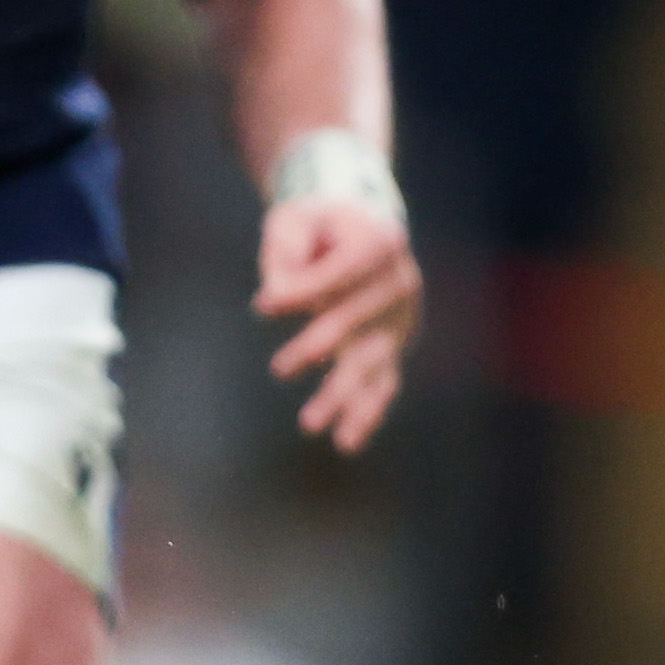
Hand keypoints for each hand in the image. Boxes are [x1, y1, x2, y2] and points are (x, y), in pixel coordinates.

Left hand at [256, 194, 418, 452]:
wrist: (358, 225)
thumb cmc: (317, 224)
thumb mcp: (294, 223)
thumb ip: (284, 258)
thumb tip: (274, 302)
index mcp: (380, 242)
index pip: (340, 275)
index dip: (302, 292)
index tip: (263, 306)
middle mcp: (400, 282)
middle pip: (357, 322)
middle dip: (317, 346)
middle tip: (279, 369)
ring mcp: (401, 318)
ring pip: (371, 361)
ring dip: (341, 395)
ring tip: (310, 425)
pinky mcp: (393, 345)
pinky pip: (382, 382)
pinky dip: (366, 412)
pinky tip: (346, 442)